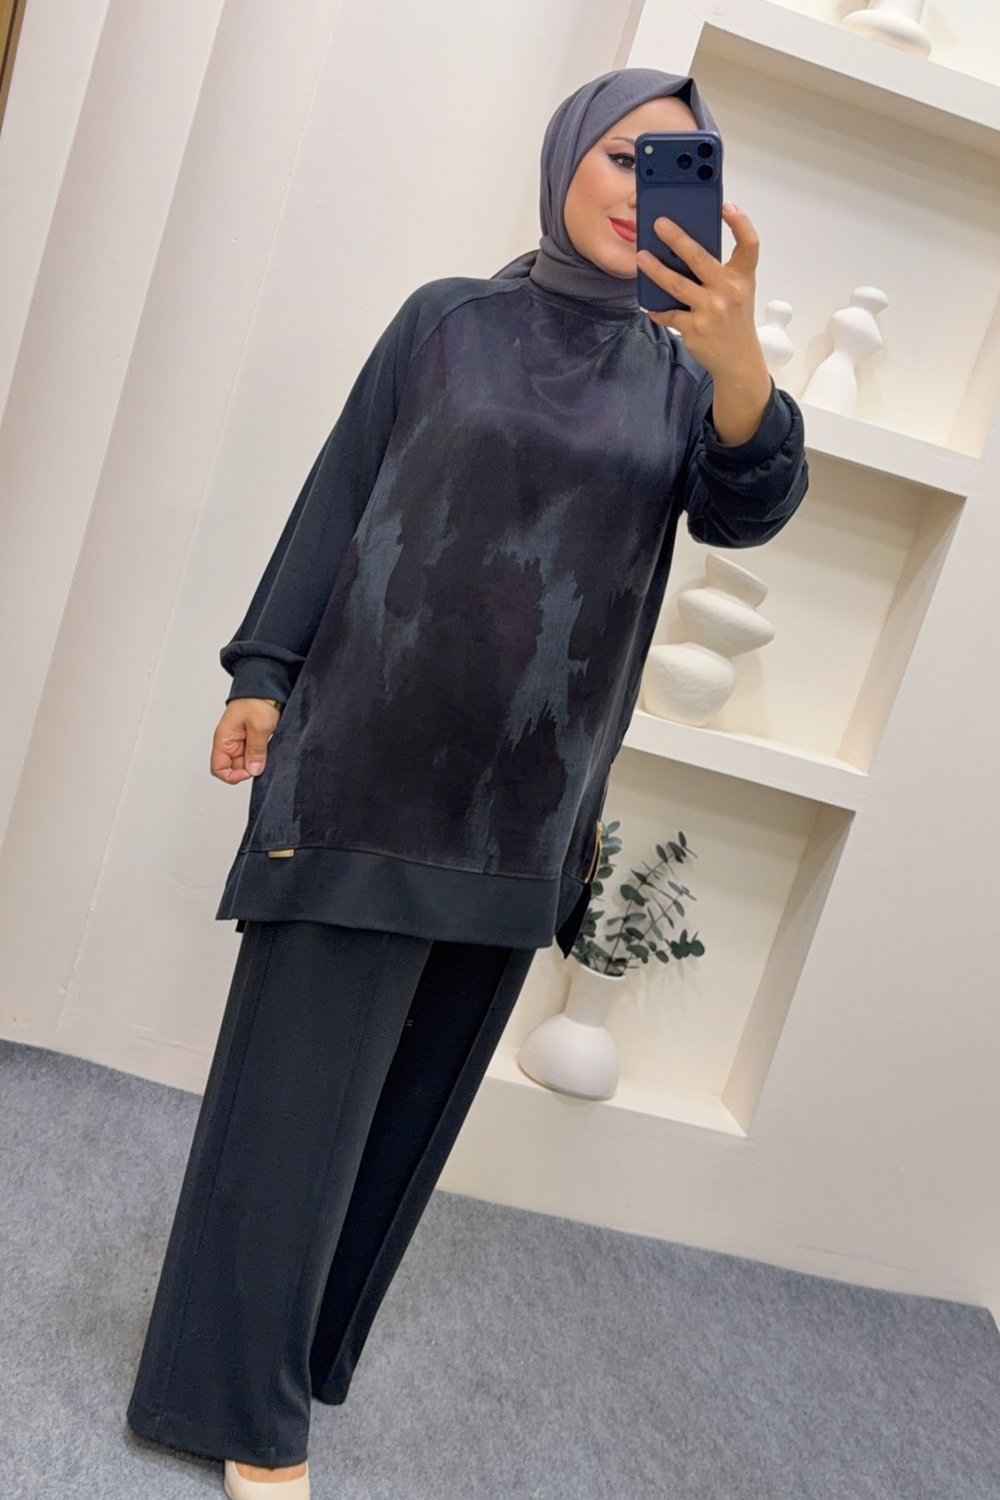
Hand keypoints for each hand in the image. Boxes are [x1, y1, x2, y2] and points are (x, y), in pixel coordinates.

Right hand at [211, 698, 280, 782]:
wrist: (267, 686)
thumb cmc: (257, 699)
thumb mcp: (259, 726)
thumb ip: (255, 750)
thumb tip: (253, 770)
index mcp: (224, 739)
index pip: (218, 768)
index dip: (232, 776)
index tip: (249, 773)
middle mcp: (230, 742)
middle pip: (235, 768)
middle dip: (249, 768)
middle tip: (263, 761)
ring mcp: (242, 741)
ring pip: (247, 762)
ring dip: (257, 761)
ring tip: (267, 751)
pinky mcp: (253, 739)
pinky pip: (255, 754)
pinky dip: (263, 755)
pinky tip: (269, 749)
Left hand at [636, 203, 767, 384]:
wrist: (738, 360)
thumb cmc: (735, 320)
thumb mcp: (739, 291)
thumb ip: (721, 271)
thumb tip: (686, 248)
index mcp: (743, 278)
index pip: (749, 244)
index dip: (740, 223)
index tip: (726, 207)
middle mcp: (729, 291)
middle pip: (700, 258)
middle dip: (677, 238)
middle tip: (659, 224)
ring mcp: (711, 310)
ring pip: (677, 284)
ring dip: (656, 270)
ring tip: (641, 257)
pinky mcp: (695, 328)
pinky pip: (670, 313)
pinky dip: (658, 309)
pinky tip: (651, 305)